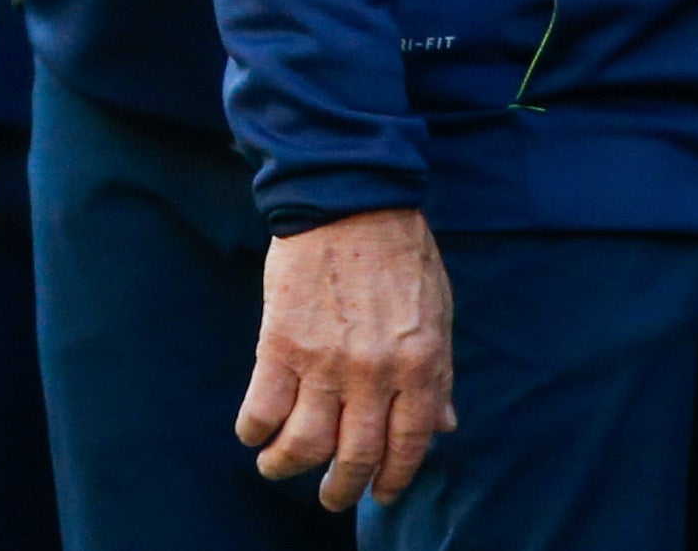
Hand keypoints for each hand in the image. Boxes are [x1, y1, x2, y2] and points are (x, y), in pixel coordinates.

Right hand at [240, 207, 452, 511]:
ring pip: (303, 446)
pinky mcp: (280, 344)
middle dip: (342, 490)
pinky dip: (255, 433)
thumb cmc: (401, 254)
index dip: (394, 479)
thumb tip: (442, 427)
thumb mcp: (437, 311)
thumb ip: (438, 374)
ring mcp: (325, 360)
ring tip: (281, 467)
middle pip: (356, 457)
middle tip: (332, 497)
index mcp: (421, 362)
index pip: (410, 444)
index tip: (380, 495)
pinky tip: (257, 431)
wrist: (351, 200)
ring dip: (288, 468)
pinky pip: (262, 412)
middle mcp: (375, 370)